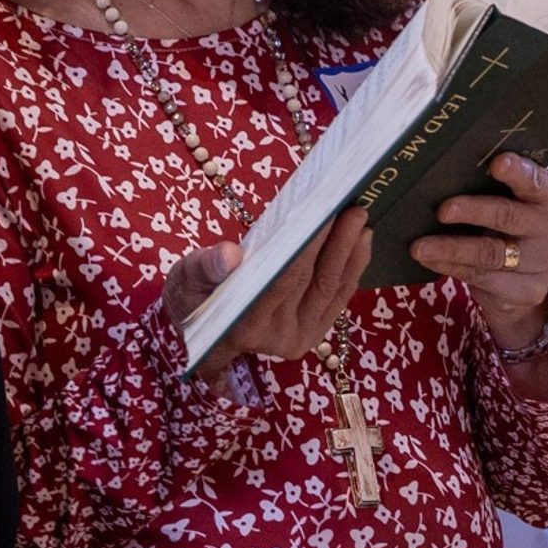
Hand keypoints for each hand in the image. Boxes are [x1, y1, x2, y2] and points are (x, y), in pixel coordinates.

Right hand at [163, 208, 371, 377]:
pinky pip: (337, 298)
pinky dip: (352, 267)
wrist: (202, 327)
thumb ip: (207, 266)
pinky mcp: (313, 333)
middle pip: (314, 283)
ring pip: (331, 290)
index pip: (283, 281)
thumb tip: (230, 254)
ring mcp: (299, 338)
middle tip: (353, 207)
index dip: (306, 247)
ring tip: (360, 218)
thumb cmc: (192, 294)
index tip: (323, 212)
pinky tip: (360, 240)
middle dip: (336, 243)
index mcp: (246, 327)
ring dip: (350, 252)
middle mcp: (277, 339)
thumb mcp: (187, 278)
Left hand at [410, 154, 547, 348]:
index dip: (519, 172)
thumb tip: (444, 173)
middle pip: (510, 217)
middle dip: (474, 211)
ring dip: (451, 248)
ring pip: (490, 253)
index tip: (497, 163)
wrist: (530, 275)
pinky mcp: (526, 291)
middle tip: (443, 210)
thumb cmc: (513, 223)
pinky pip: (480, 277)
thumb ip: (494, 187)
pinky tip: (429, 259)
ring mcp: (544, 264)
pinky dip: (450, 266)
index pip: (539, 182)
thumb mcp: (515, 200)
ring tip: (420, 246)